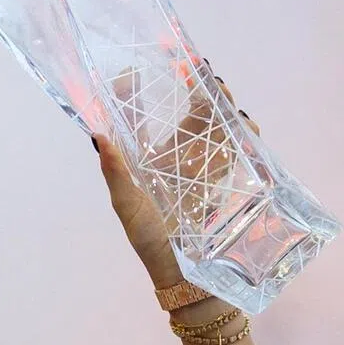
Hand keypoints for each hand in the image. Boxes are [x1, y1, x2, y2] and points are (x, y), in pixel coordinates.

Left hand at [93, 69, 260, 289]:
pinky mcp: (229, 179)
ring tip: (222, 92)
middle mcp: (176, 158)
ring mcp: (204, 166)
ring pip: (217, 124)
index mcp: (146, 161)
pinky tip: (244, 127)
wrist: (190, 276)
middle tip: (199, 70)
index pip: (138, 119)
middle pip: (188, 112)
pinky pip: (240, 146)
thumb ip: (116, 173)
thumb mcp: (129, 207)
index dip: (134, 92)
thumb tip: (98, 136)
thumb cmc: (151, 243)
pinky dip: (245, 132)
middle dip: (198, 88)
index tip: (135, 68)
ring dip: (223, 105)